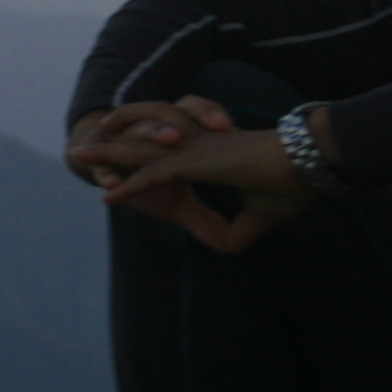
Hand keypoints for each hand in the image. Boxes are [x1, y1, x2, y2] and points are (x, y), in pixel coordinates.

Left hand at [66, 97, 318, 255]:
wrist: (310, 161)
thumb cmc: (292, 182)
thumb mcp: (260, 216)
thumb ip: (237, 231)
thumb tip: (226, 248)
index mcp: (211, 154)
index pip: (167, 155)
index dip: (142, 160)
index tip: (118, 168)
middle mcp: (198, 146)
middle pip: (145, 143)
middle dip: (114, 146)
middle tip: (86, 149)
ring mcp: (195, 151)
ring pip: (142, 152)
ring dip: (110, 157)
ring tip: (81, 157)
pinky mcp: (197, 162)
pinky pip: (154, 175)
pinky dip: (131, 186)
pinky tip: (109, 195)